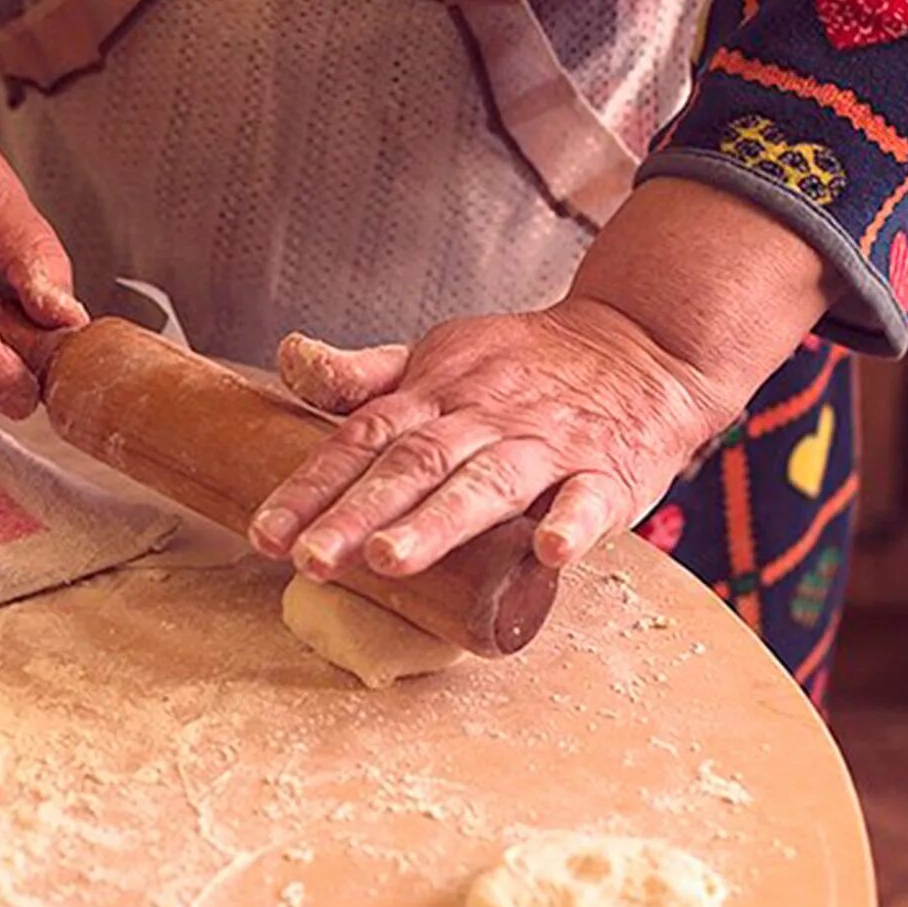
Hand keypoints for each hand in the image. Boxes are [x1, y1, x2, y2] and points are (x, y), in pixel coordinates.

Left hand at [249, 179, 835, 577]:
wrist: (642, 346)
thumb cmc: (524, 368)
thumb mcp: (439, 358)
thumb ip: (365, 378)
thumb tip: (290, 359)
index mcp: (434, 396)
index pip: (360, 440)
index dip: (310, 487)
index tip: (265, 533)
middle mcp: (482, 419)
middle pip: (413, 466)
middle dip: (358, 513)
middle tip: (311, 558)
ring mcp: (546, 446)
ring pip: (487, 483)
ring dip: (439, 522)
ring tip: (392, 560)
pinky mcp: (607, 473)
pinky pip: (589, 499)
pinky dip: (571, 523)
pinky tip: (549, 552)